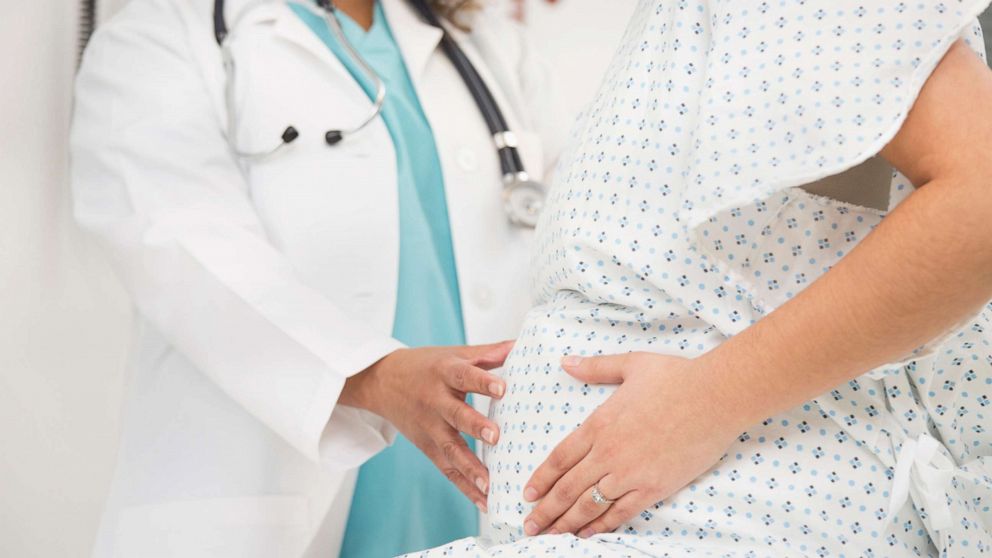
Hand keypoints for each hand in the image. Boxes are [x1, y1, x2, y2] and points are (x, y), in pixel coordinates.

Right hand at [341, 341, 512, 510]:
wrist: (382, 381)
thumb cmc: (425, 366)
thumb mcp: (453, 353)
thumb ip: (487, 353)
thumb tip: (519, 345)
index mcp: (444, 372)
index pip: (464, 375)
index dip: (483, 382)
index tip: (503, 388)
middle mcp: (435, 401)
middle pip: (455, 415)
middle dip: (475, 426)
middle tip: (496, 436)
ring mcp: (430, 427)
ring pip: (450, 449)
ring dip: (470, 468)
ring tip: (490, 485)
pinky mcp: (427, 447)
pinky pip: (447, 469)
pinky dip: (464, 487)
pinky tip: (484, 501)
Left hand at [521, 352, 744, 536]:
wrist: (715, 396)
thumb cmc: (676, 377)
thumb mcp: (630, 364)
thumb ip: (595, 368)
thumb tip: (567, 362)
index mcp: (599, 424)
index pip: (560, 458)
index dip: (541, 479)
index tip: (527, 493)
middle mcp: (608, 452)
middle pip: (567, 488)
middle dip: (544, 510)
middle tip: (528, 525)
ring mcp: (630, 473)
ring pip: (589, 505)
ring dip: (566, 522)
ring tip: (550, 535)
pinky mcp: (654, 487)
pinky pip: (621, 513)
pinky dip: (601, 526)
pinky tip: (588, 534)